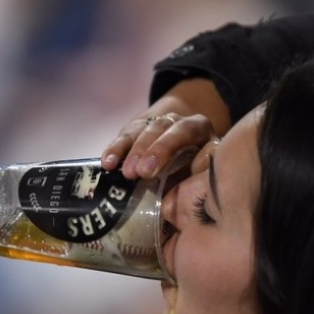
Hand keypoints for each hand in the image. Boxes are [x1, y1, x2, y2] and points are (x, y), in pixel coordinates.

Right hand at [102, 78, 229, 179]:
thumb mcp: (206, 171)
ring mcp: (156, 122)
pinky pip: (125, 136)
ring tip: (124, 172)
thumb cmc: (198, 170)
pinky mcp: (137, 129)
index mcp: (199, 128)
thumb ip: (200, 178)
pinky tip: (108, 163)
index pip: (184, 131)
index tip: (152, 172)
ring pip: (144, 130)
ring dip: (132, 151)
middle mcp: (177, 120)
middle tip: (138, 173)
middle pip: (162, 128)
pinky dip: (116, 149)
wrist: (187, 151)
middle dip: (149, 150)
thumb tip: (190, 193)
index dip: (166, 148)